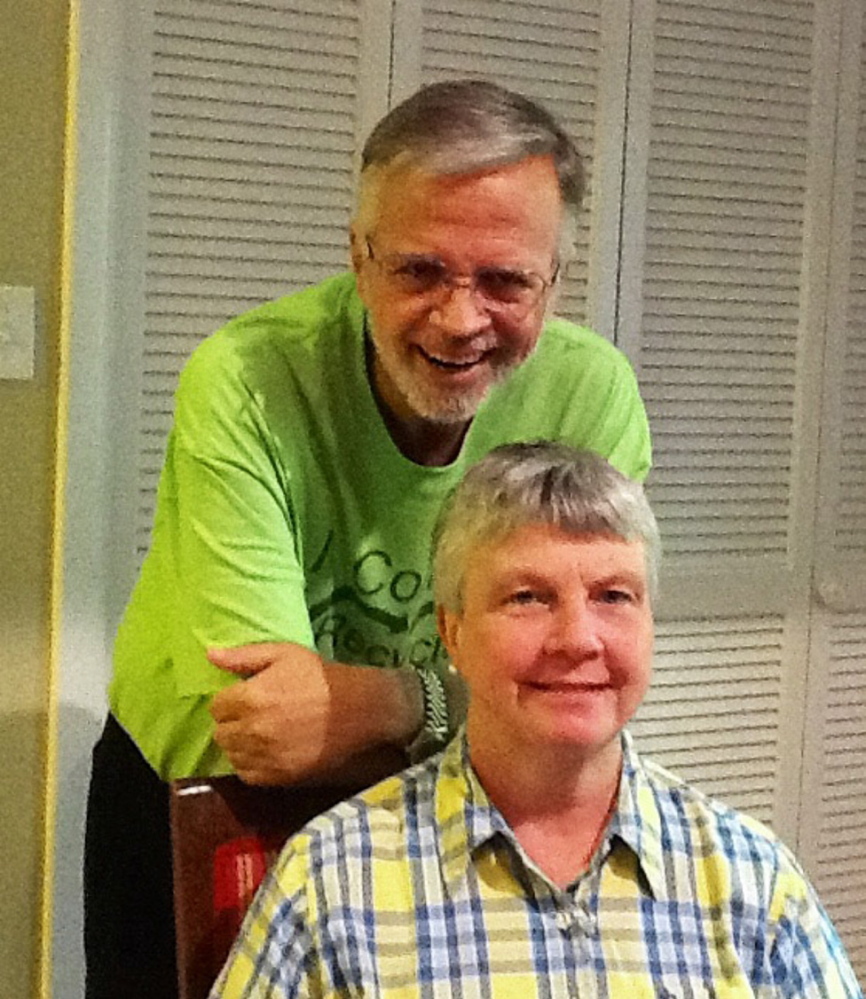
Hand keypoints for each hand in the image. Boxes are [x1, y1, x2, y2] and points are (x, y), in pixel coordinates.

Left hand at [208, 643, 420, 785]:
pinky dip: (252, 763)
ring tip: (260, 733)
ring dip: (240, 744)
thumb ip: (244, 657)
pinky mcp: (278, 777)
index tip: (245, 696)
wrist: (359, 710)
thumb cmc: (321, 677)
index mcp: (250, 697)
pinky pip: (247, 774)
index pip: (216, 707)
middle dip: (232, 722)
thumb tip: (209, 655)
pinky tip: (267, 750)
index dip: (229, 700)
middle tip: (253, 714)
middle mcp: (252, 730)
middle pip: (220, 733)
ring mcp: (264, 757)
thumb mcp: (285, 654)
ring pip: (231, 755)